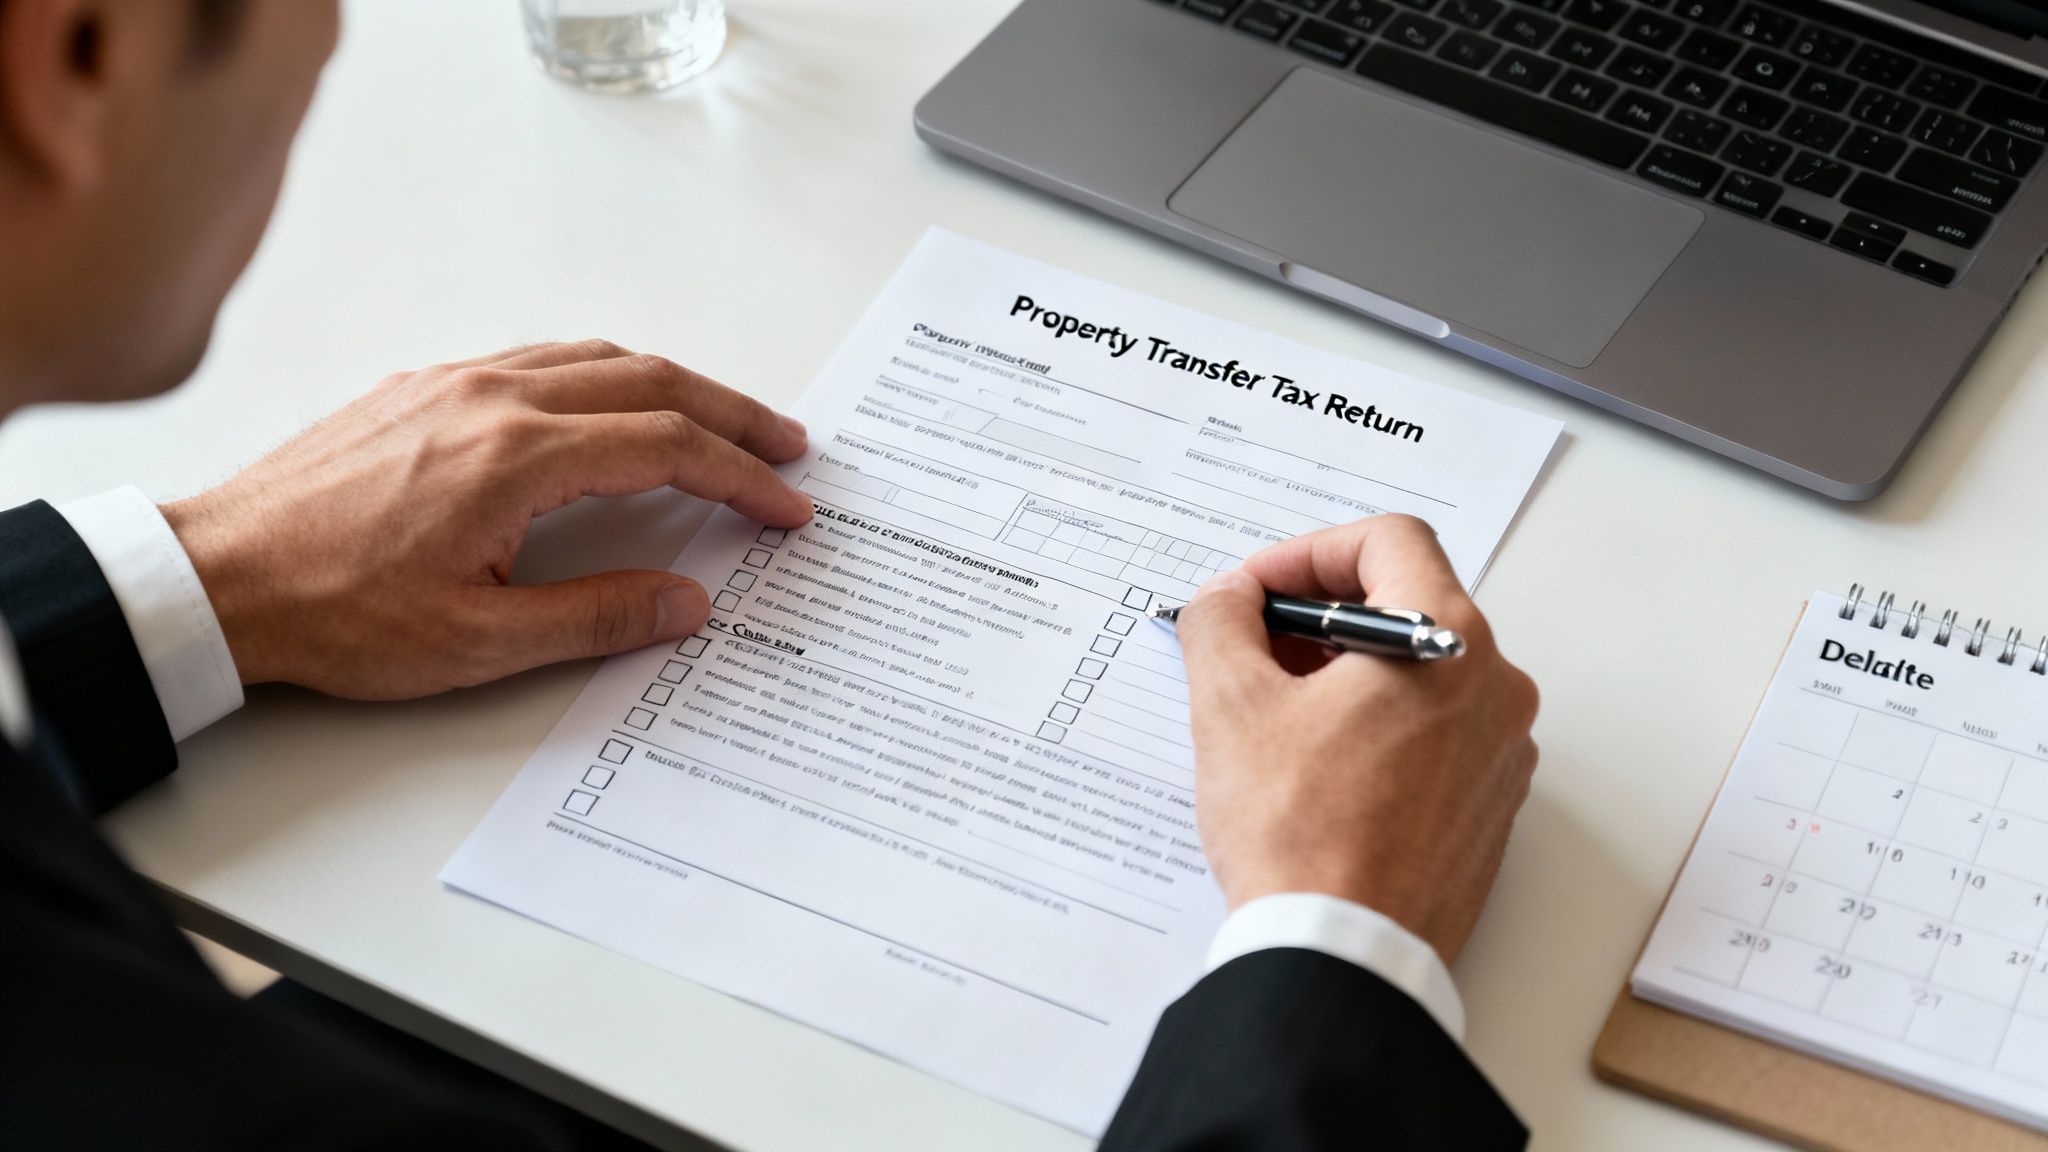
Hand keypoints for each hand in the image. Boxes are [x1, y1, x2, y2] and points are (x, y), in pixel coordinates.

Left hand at [160, 340, 811, 698]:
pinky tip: (613, 405)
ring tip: (720, 419)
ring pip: (596, 357)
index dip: (741, 477)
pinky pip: (541, 358)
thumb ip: (597, 617)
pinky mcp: (423, 388)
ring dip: (673, 384)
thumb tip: (688, 601)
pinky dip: (606, 375)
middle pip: (649, 382)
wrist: (216, 576)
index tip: (787, 504)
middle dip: (731, 413)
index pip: (668, 448)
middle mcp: (494, 398)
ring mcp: (456, 382)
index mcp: (519, 455)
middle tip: (786, 445)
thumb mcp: (479, 641)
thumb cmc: (332, 612)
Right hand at [1174, 515, 1538, 964]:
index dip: (1308, 553)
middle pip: (1407, 605)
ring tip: (1273, 709)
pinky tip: (1313, 763)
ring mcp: (1500, 752)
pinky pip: (1433, 733)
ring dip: (1344, 671)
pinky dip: (1374, 724)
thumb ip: (1222, 623)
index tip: (1257, 591)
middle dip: (1319, 615)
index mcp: (1449, 642)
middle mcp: (1494, 688)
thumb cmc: (1300, 834)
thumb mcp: (1230, 705)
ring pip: (1420, 672)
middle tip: (1252, 646)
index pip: (1388, 542)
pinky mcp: (1487, 807)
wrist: (1344, 953)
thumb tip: (1227, 598)